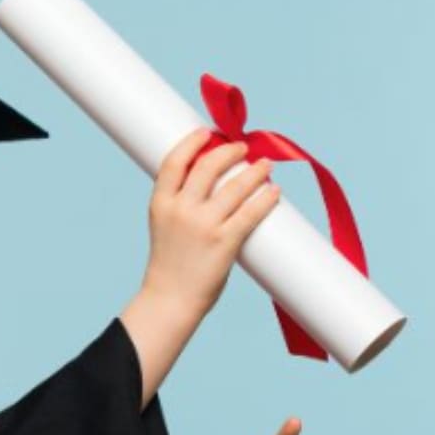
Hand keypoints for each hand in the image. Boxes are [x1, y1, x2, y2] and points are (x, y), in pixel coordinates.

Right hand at [141, 128, 279, 318]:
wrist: (170, 300)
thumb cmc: (169, 265)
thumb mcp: (164, 226)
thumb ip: (181, 204)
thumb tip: (214, 182)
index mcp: (160, 204)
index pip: (174, 161)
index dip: (193, 142)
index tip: (207, 133)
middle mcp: (181, 210)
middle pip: (209, 166)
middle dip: (230, 151)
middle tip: (243, 149)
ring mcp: (203, 225)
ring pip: (236, 185)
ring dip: (255, 171)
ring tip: (265, 166)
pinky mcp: (225, 242)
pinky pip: (251, 212)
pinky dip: (266, 198)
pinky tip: (274, 192)